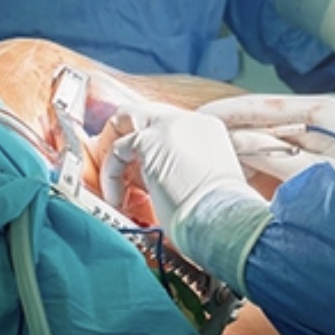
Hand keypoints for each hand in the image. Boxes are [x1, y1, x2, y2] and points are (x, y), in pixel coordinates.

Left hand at [107, 102, 258, 225]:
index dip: (148, 150)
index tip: (140, 178)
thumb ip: (181, 171)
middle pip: (144, 113)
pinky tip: (118, 200)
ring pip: (125, 118)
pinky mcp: (151, 141)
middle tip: (117, 173)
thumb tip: (156, 182)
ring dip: (112, 151)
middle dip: (124, 138)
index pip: (166, 126)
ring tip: (112, 185)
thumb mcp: (204, 184)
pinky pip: (118, 149)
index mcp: (208, 131)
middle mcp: (191, 121)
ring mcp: (170, 127)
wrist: (224, 221)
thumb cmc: (217, 216)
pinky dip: (111, 174)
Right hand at [200, 94, 334, 194]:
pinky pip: (283, 159)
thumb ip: (271, 158)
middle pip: (261, 121)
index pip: (258, 106)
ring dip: (242, 152)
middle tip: (189, 144)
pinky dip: (262, 167)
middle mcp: (322, 119)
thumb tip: (231, 143)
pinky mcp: (326, 161)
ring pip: (269, 142)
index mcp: (321, 112)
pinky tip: (242, 180)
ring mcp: (325, 140)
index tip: (189, 123)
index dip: (222, 115)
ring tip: (207, 162)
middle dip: (227, 134)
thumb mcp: (317, 175)